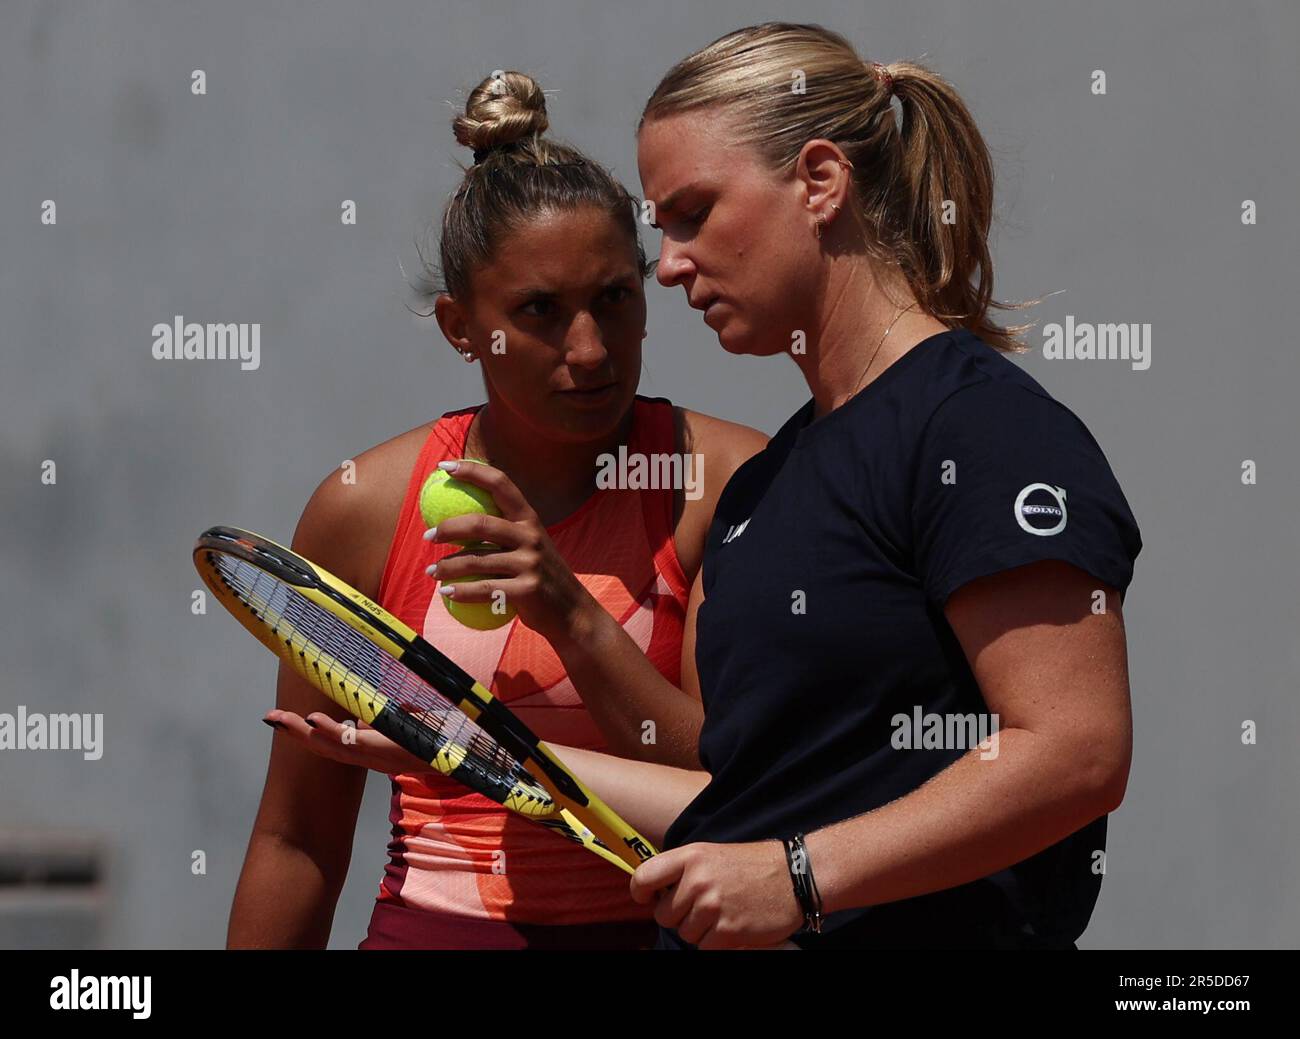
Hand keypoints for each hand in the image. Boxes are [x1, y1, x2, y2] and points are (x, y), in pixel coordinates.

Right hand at [264, 709, 431, 775]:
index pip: (334, 743)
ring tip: (280, 719)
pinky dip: (329, 731)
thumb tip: (366, 716)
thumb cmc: (443, 736)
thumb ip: (386, 721)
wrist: (465, 751)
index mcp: (374, 752)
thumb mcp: (409, 724)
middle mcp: (370, 758)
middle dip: (295, 733)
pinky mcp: (385, 751)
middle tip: (270, 718)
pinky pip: (351, 742)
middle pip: (324, 747)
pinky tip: (312, 720)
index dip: (310, 733)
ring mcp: (376, 756)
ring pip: (330, 746)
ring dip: (303, 732)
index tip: (291, 720)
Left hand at [425, 460, 599, 644]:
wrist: (572, 612)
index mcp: (530, 519)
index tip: (445, 466)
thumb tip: (458, 519)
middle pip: (480, 524)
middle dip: (448, 527)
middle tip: (428, 536)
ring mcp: (530, 563)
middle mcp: (531, 536)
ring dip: (446, 567)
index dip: (472, 471)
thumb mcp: (530, 546)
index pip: (500, 484)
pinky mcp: (526, 590)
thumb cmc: (541, 577)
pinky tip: (446, 593)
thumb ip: (504, 532)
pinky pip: (484, 589)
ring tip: (431, 572)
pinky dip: (460, 592)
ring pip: (476, 561)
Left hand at [629, 840, 805, 948]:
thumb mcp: (713, 854)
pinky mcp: (727, 932)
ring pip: (684, 934)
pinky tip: (733, 925)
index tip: (648, 897)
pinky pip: (704, 947)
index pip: (644, 877)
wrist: (794, 876)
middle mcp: (698, 881)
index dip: (641, 891)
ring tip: (723, 913)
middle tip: (701, 906)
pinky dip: (716, 942)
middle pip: (663, 914)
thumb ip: (684, 870)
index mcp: (691, 857)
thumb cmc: (753, 865)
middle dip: (678, 915)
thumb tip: (656, 891)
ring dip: (700, 930)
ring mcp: (712, 907)